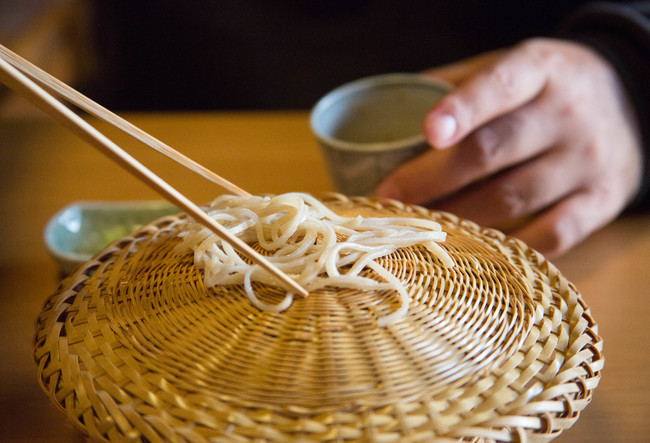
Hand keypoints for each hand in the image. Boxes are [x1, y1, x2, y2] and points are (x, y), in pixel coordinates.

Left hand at [375, 38, 642, 256]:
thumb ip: (456, 84)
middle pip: (492, 151)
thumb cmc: (544, 90)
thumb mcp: (509, 65)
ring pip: (513, 198)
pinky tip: (472, 249)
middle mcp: (568, 114)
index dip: (462, 108)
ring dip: (457, 217)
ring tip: (416, 227)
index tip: (427, 132)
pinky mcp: (602, 201)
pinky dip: (507, 246)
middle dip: (431, 180)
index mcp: (539, 70)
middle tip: (388, 198)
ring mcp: (587, 161)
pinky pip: (551, 234)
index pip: (499, 86)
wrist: (629, 107)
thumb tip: (386, 112)